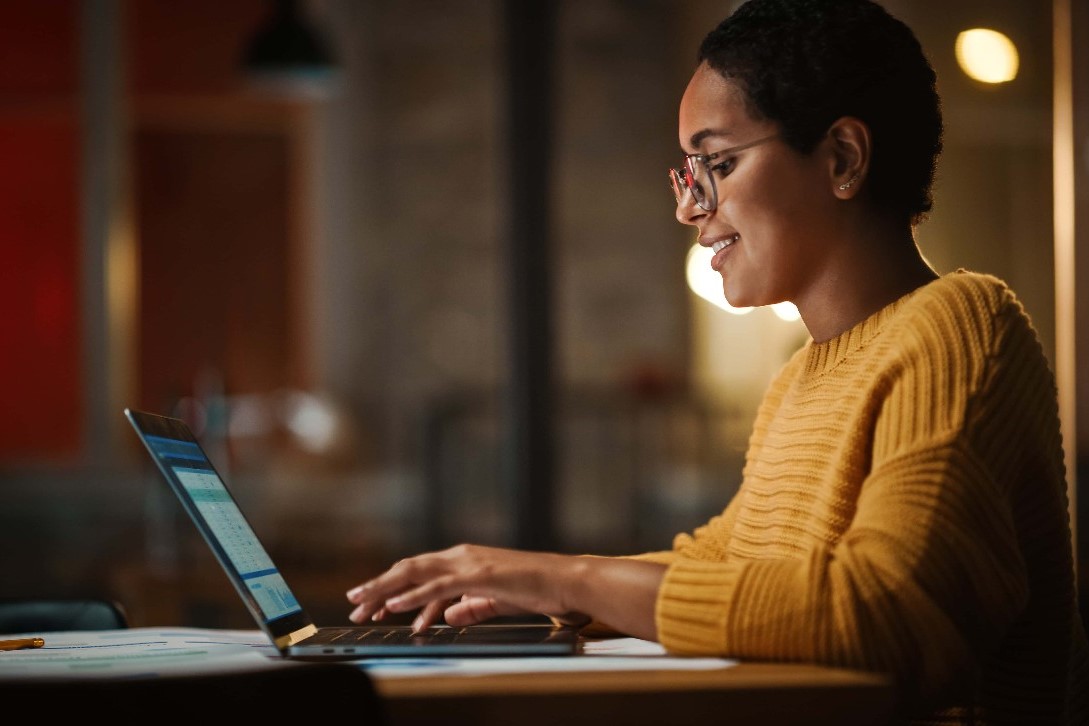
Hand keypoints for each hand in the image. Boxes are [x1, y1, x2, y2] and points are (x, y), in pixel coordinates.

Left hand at [345, 544, 582, 631]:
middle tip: (354, 604)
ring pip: (415, 573)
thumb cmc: (534, 588)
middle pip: (408, 569)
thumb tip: (447, 616)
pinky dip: (413, 596)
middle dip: (377, 587)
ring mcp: (468, 563)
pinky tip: (395, 606)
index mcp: (463, 560)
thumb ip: (469, 606)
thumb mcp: (494, 600)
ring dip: (385, 590)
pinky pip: (438, 587)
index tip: (369, 604)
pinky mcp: (478, 575)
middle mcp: (460, 556)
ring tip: (363, 606)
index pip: (418, 572)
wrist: (563, 581)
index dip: (390, 587)